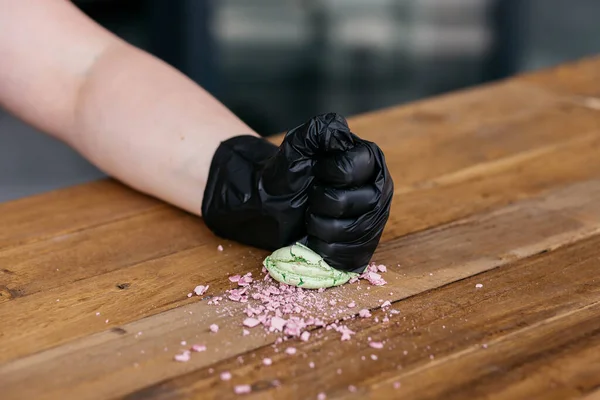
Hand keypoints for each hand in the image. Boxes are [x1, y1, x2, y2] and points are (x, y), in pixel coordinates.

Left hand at [303, 115, 393, 272]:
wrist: (276, 204)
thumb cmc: (290, 173)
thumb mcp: (297, 146)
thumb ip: (317, 131)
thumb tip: (339, 130)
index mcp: (370, 160)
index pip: (349, 169)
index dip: (327, 172)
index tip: (317, 170)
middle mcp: (380, 189)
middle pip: (345, 202)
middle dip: (318, 201)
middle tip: (314, 195)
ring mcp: (376, 221)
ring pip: (345, 231)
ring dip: (318, 225)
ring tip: (315, 215)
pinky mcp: (366, 247)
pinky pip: (347, 254)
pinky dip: (324, 247)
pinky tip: (317, 236)